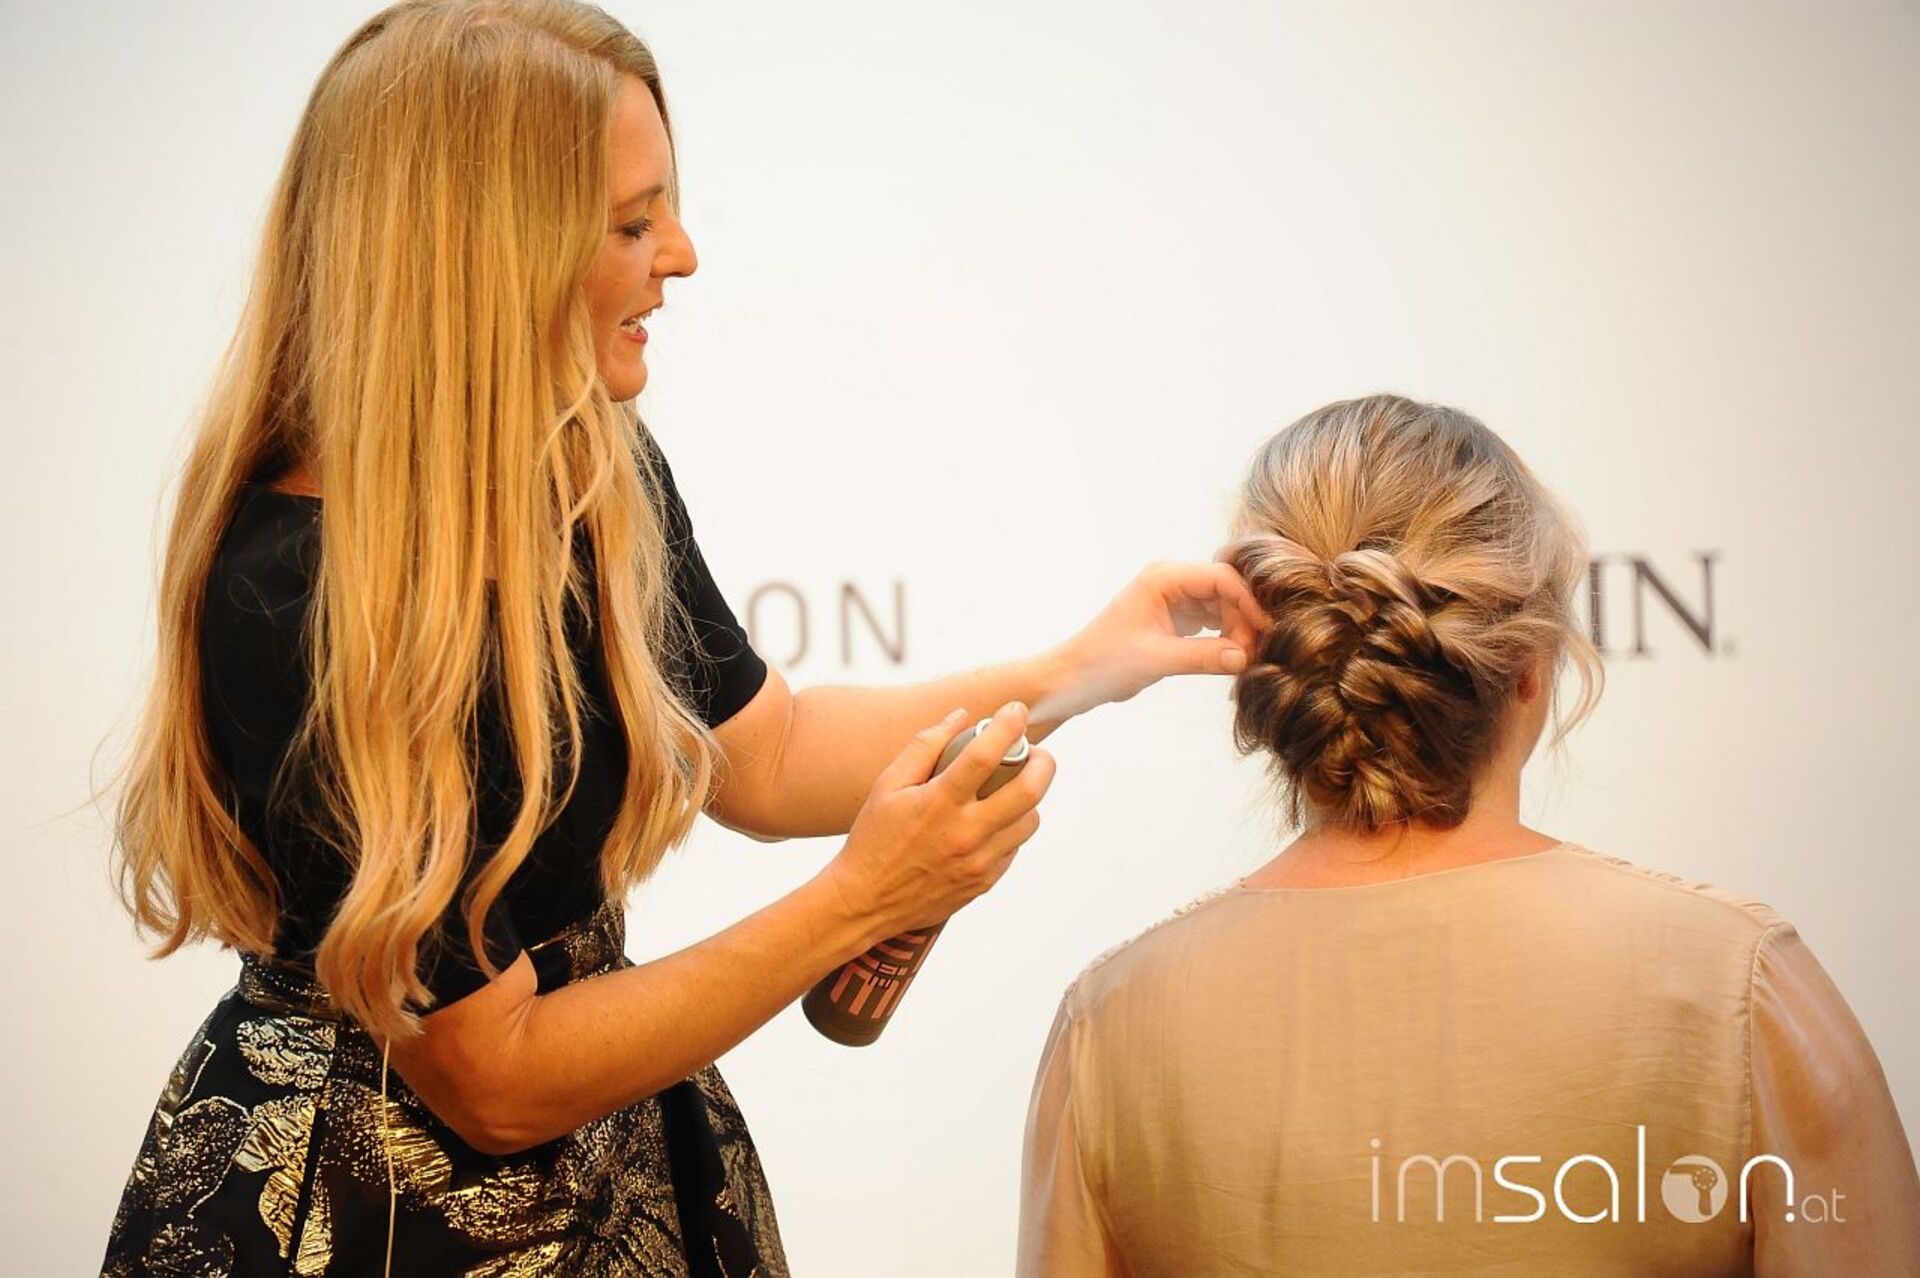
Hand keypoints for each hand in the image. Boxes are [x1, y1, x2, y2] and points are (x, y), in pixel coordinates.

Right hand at [818, 702, 1057, 943]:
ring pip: (1030, 820)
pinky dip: (1011, 828)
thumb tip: (961, 716)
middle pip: (1030, 790)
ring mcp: (979, 862)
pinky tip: (992, 822)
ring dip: (1028, 798)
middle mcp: (965, 833)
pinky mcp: (985, 882)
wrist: (865, 901)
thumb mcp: (887, 784)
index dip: (1008, 725)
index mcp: (938, 803)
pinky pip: (1015, 848)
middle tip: (1036, 752)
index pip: (986, 755)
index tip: (1016, 710)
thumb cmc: (873, 837)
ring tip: (1011, 788)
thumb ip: (924, 745)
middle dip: (1043, 762)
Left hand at [1042, 560, 1271, 721]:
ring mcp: (1173, 599)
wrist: (1073, 678)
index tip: (1265, 631)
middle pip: (1226, 591)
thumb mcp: (1156, 660)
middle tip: (1254, 655)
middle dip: (1244, 621)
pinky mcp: (1175, 619)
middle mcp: (1170, 581)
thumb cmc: (1103, 663)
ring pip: (1222, 607)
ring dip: (1236, 631)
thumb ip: (1202, 657)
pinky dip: (1224, 639)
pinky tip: (1231, 659)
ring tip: (1244, 661)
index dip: (1248, 603)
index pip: (1221, 578)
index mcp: (1162, 578)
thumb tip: (1245, 659)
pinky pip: (1211, 622)